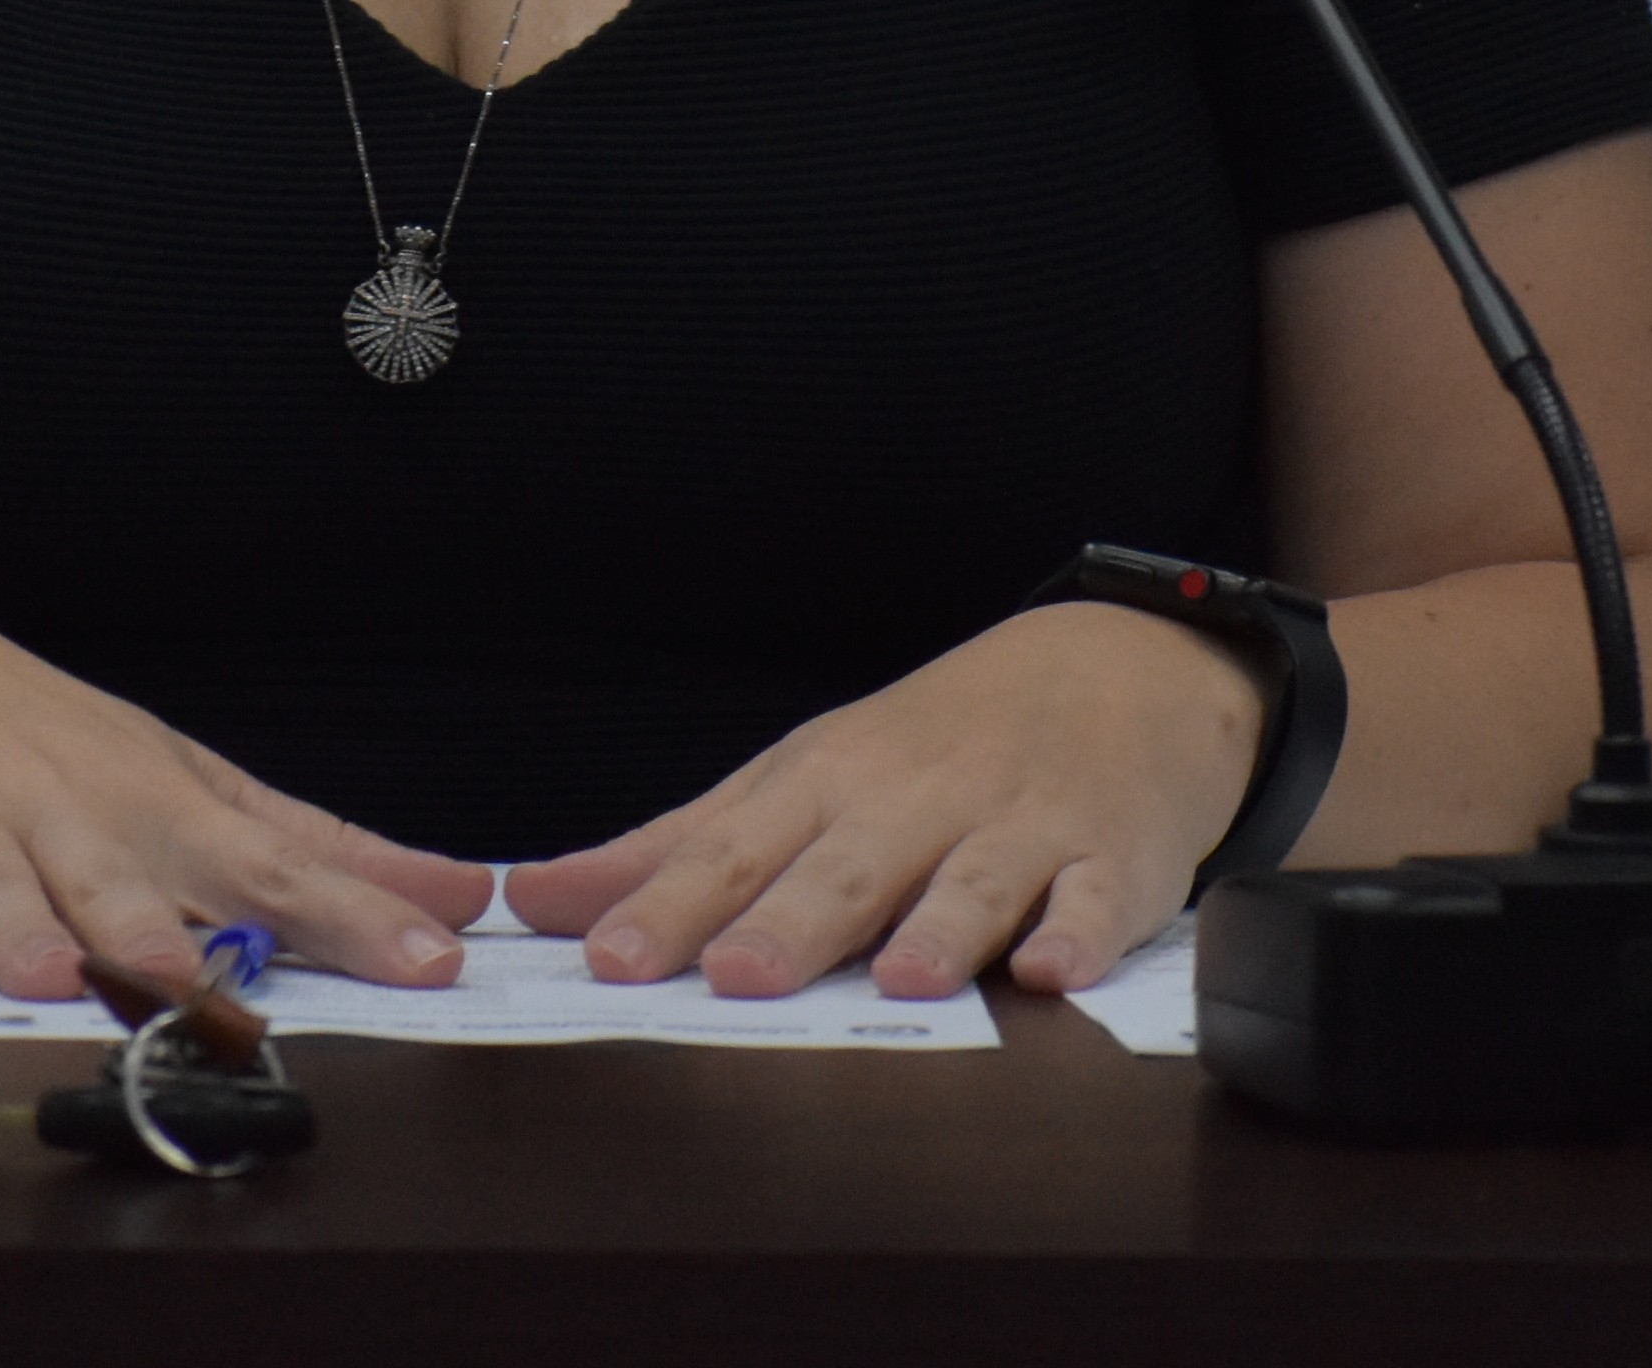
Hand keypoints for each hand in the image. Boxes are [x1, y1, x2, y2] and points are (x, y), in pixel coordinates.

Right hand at [0, 570, 484, 1003]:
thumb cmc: (39, 739)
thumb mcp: (181, 777)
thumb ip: (313, 847)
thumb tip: (457, 896)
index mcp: (157, 801)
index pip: (272, 864)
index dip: (351, 914)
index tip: (433, 955)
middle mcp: (67, 813)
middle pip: (130, 883)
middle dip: (173, 939)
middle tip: (220, 995)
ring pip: (3, 887)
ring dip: (35, 932)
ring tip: (64, 980)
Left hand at [504, 604, 1265, 1001]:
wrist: (1115, 671)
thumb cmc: (929, 749)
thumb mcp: (798, 781)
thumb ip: (674, 851)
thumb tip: (536, 900)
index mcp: (828, 783)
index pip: (736, 850)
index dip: (672, 905)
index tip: (611, 956)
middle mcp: (917, 800)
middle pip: (847, 868)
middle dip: (790, 921)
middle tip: (734, 976)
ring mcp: (1019, 824)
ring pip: (975, 880)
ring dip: (941, 927)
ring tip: (904, 981)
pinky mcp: (1111, 858)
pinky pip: (1098, 898)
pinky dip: (1081, 930)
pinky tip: (1056, 967)